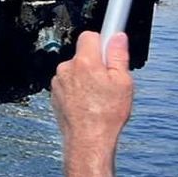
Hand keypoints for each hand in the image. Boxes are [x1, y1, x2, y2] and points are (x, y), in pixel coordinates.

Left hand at [50, 30, 133, 155]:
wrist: (88, 141)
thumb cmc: (107, 114)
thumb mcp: (123, 82)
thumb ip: (118, 56)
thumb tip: (117, 37)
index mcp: (84, 62)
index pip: (90, 36)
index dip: (102, 41)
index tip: (108, 44)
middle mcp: (67, 69)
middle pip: (83, 55)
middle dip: (95, 62)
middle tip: (108, 80)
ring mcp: (58, 82)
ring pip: (75, 70)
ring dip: (85, 78)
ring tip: (98, 97)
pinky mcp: (54, 94)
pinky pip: (68, 84)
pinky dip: (77, 89)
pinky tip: (87, 103)